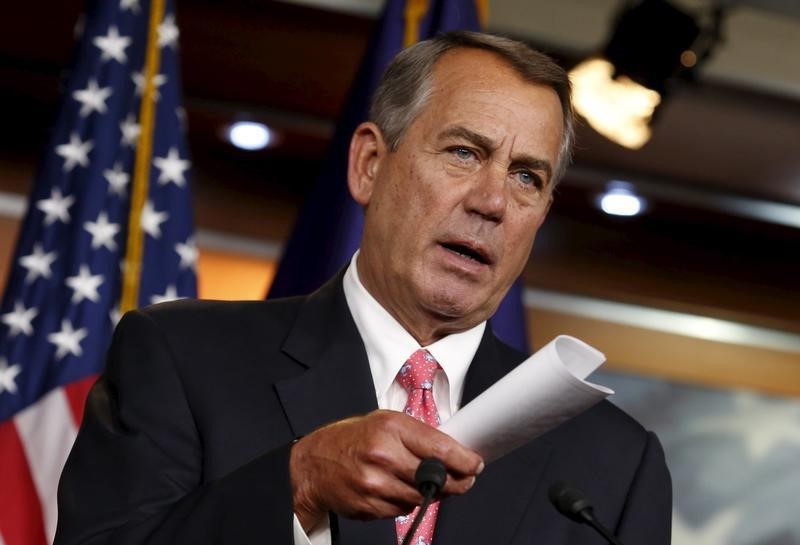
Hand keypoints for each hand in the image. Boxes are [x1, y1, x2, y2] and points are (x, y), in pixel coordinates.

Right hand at [289, 409, 483, 530]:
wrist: (313, 464)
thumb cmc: (353, 439)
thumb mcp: (385, 422)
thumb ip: (417, 435)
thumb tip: (453, 450)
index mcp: (391, 428)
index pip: (441, 448)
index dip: (465, 460)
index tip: (475, 464)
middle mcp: (383, 455)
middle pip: (436, 478)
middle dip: (455, 481)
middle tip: (463, 480)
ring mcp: (375, 483)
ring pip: (422, 498)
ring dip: (431, 494)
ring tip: (422, 482)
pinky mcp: (369, 506)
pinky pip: (402, 510)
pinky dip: (406, 503)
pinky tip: (396, 489)